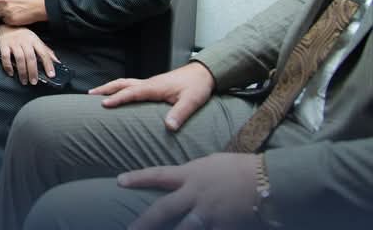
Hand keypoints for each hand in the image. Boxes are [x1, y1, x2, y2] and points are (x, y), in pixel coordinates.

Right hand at [0, 25, 57, 84]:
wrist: (8, 25)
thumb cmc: (24, 35)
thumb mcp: (36, 41)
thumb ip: (46, 52)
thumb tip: (57, 62)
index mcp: (35, 40)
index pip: (43, 53)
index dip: (48, 65)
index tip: (51, 75)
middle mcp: (25, 41)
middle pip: (31, 57)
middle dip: (33, 71)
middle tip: (34, 81)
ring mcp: (14, 42)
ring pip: (19, 58)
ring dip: (22, 71)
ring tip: (24, 81)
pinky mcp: (3, 45)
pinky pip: (6, 57)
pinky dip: (8, 66)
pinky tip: (11, 73)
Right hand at [89, 62, 215, 131]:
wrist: (203, 73)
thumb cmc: (197, 87)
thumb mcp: (192, 101)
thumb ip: (180, 114)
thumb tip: (169, 127)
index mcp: (154, 87)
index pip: (131, 92)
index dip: (118, 98)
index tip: (104, 104)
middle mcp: (148, 84)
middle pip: (122, 84)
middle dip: (105, 89)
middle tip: (89, 95)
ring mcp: (149, 84)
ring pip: (124, 83)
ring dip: (110, 87)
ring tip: (96, 94)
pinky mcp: (152, 86)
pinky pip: (130, 85)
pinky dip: (119, 88)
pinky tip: (117, 94)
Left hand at [120, 153, 259, 229]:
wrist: (268, 179)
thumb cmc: (241, 168)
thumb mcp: (211, 164)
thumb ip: (194, 174)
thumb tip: (182, 180)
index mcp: (190, 175)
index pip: (158, 175)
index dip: (137, 178)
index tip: (119, 181)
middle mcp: (195, 195)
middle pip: (163, 210)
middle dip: (144, 222)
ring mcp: (208, 213)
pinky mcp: (223, 227)